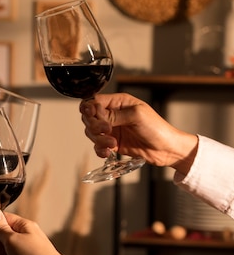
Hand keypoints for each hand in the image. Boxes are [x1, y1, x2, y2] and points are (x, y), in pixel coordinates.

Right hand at [79, 92, 197, 171]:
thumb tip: (96, 115)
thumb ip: (114, 115)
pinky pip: (98, 146)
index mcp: (119, 102)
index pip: (94, 101)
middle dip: (94, 126)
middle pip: (89, 118)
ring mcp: (112, 130)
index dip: (90, 109)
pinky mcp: (113, 144)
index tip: (94, 117)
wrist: (165, 149)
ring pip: (92, 133)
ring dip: (99, 140)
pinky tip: (108, 152)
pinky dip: (100, 150)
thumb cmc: (156, 128)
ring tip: (112, 144)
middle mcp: (113, 115)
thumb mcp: (136, 115)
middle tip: (106, 131)